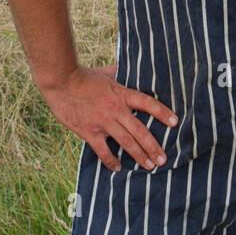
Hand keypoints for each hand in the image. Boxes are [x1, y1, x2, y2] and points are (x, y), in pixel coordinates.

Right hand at [40, 65, 178, 171]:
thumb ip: (121, 73)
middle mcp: (116, 110)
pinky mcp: (89, 132)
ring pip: (126, 143)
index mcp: (122, 94)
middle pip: (140, 131)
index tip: (174, 122)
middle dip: (153, 147)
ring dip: (139, 156)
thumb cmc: (83, 76)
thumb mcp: (106, 73)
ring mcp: (103, 122)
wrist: (61, 82)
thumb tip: (131, 67)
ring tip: (149, 166)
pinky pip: (103, 151)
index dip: (162, 112)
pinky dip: (111, 161)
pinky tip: (118, 167)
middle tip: (163, 159)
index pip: (147, 104)